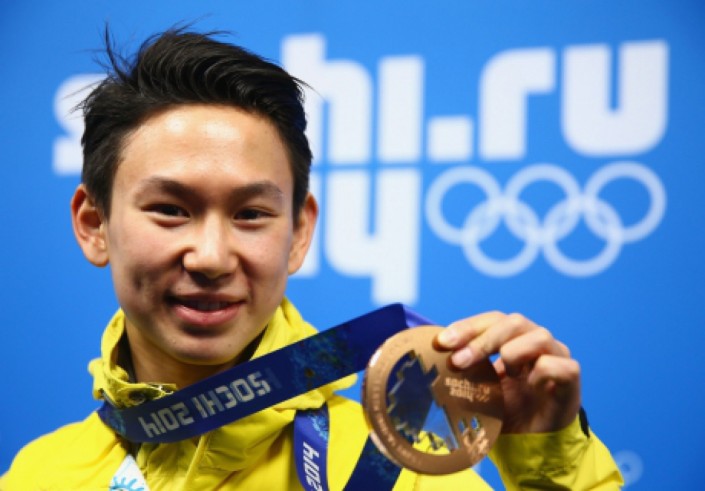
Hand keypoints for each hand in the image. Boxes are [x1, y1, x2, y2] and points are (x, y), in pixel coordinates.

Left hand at [436, 312, 580, 433]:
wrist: (533, 445)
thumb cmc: (507, 412)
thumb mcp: (479, 389)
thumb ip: (463, 372)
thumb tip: (430, 361)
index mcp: (514, 339)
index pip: (492, 320)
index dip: (467, 327)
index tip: (441, 343)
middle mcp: (536, 342)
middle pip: (513, 322)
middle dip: (481, 340)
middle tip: (458, 362)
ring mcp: (556, 356)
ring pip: (539, 336)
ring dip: (512, 351)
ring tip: (503, 373)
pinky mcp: (570, 377)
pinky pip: (558, 365)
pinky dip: (541, 371)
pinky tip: (529, 386)